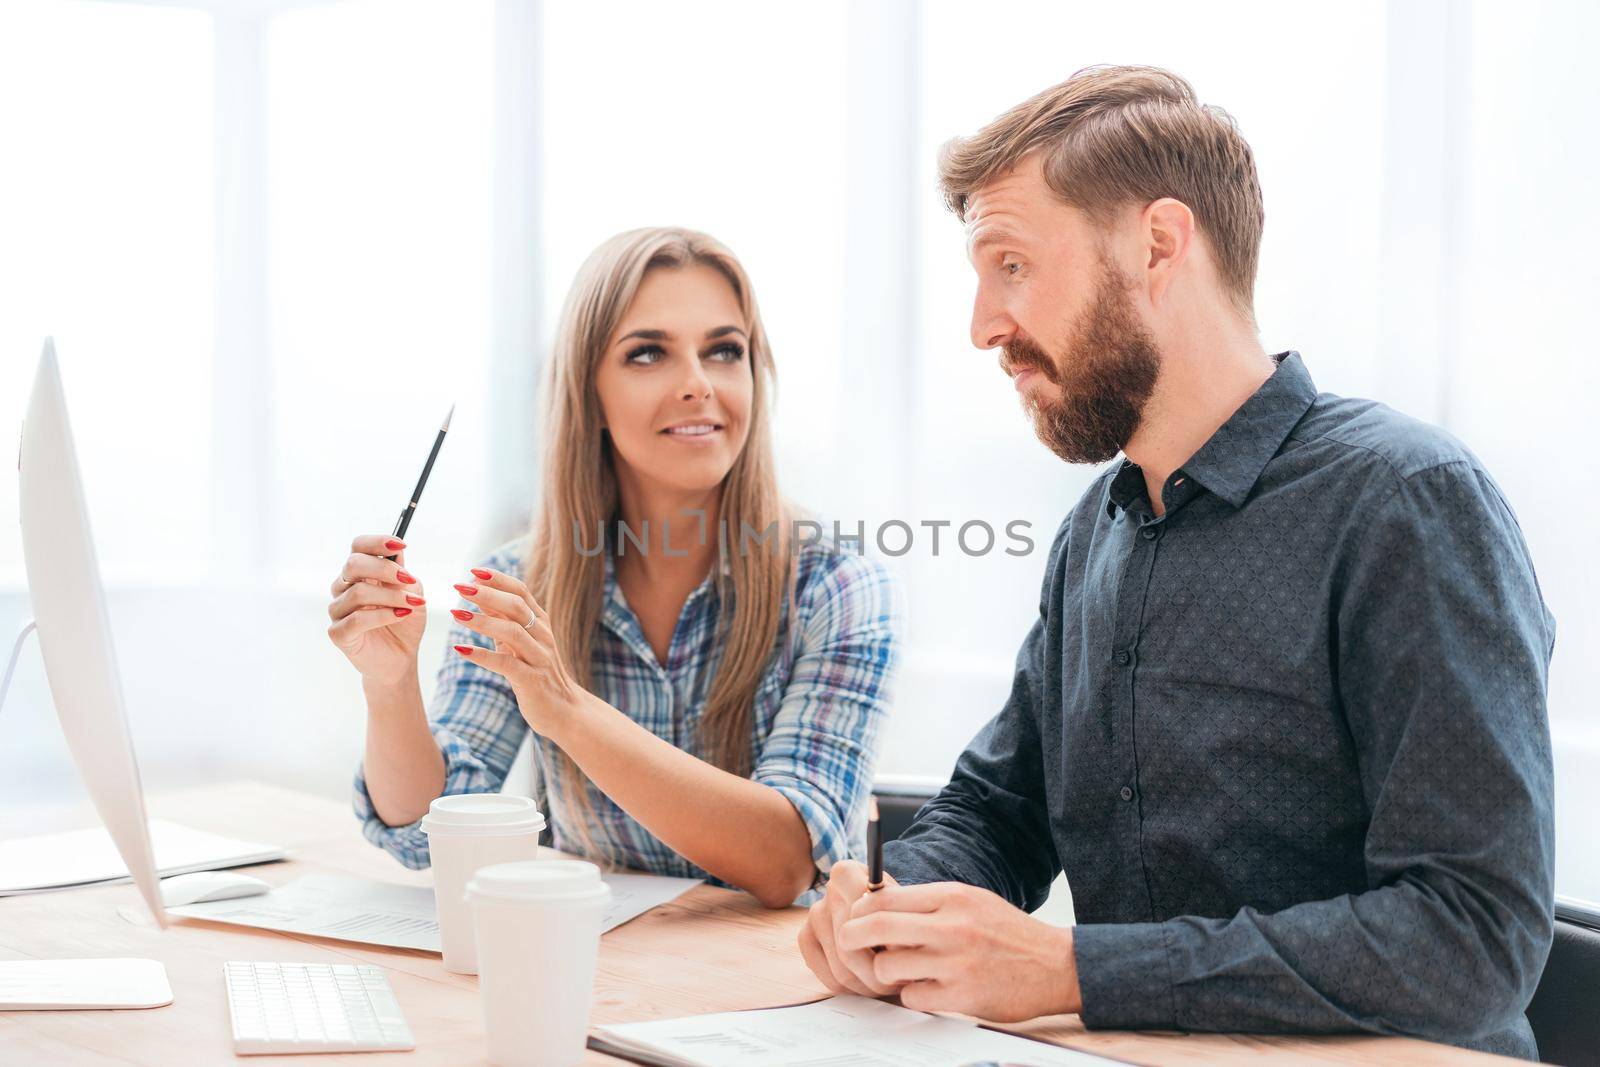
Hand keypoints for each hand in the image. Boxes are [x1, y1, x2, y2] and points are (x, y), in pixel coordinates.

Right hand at [327, 535, 426, 687]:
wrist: (401, 658)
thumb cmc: (404, 622)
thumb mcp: (412, 592)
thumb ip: (402, 572)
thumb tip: (396, 550)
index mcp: (359, 574)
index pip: (357, 547)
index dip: (376, 542)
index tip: (401, 545)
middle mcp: (343, 588)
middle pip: (353, 564)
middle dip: (385, 569)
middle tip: (409, 580)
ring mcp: (338, 611)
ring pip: (358, 592)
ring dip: (391, 596)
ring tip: (412, 604)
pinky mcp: (338, 634)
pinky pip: (357, 619)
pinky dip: (383, 615)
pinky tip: (401, 615)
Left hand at [448, 566, 587, 736]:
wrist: (563, 710)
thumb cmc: (537, 672)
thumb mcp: (520, 642)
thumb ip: (503, 619)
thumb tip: (480, 593)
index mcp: (540, 623)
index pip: (521, 592)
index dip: (498, 579)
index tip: (473, 570)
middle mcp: (542, 636)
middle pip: (517, 606)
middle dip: (487, 594)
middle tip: (460, 587)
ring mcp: (539, 657)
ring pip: (512, 632)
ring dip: (483, 621)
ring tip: (456, 614)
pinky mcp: (532, 680)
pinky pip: (506, 664)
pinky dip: (482, 655)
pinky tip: (460, 649)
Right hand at [797, 860, 903, 997]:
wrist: (877, 910)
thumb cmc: (895, 910)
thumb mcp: (903, 904)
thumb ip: (900, 920)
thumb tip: (897, 950)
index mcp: (847, 873)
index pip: (861, 911)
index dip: (886, 938)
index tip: (903, 950)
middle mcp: (827, 891)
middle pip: (851, 945)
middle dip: (879, 971)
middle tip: (900, 980)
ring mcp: (814, 915)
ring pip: (841, 969)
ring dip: (868, 985)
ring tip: (888, 984)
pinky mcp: (806, 939)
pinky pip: (830, 979)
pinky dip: (852, 989)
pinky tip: (867, 983)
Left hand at [836, 881, 1080, 1021]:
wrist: (1055, 965)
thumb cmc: (1006, 932)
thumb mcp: (970, 900)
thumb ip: (928, 902)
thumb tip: (875, 905)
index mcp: (952, 896)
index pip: (885, 897)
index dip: (860, 910)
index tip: (855, 919)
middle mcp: (952, 926)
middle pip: (877, 927)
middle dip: (852, 937)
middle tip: (847, 944)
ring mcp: (956, 963)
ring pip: (888, 967)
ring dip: (886, 972)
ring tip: (903, 971)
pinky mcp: (962, 997)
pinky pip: (911, 997)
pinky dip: (912, 995)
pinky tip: (928, 989)